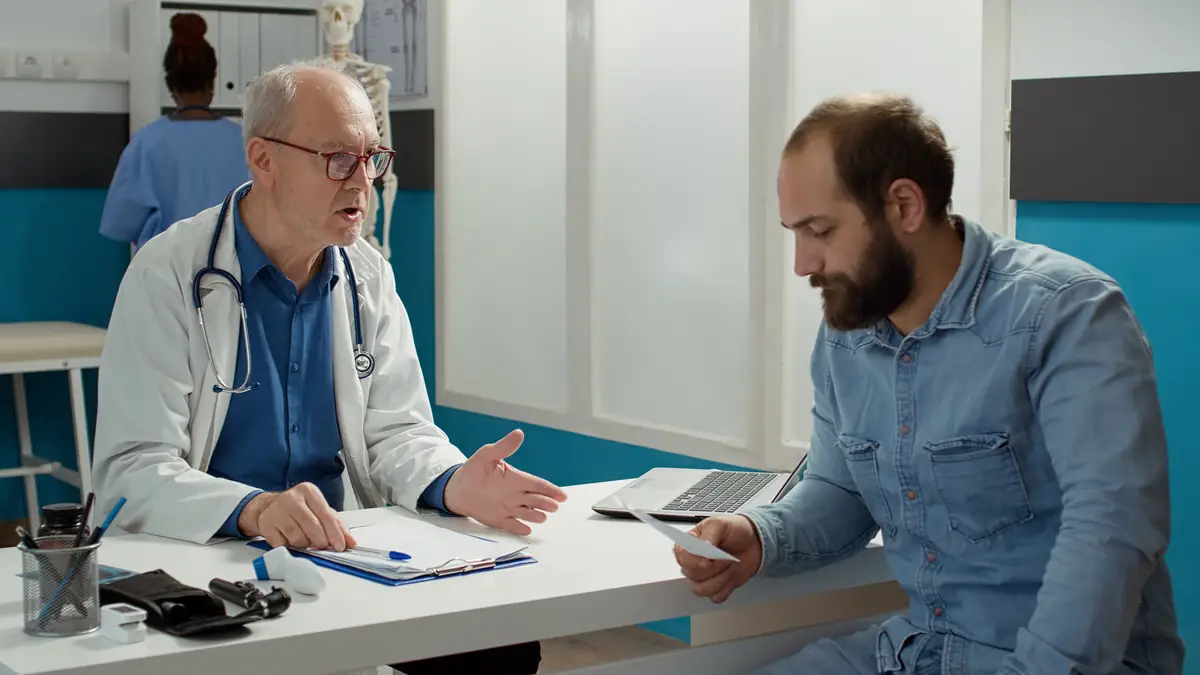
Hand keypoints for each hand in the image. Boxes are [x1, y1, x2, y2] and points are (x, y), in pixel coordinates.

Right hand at [238, 483, 358, 550]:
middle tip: (322, 545)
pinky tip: (289, 539)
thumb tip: (350, 542)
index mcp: (308, 491)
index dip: (335, 534)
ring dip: (305, 544)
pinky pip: (283, 545)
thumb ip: (336, 525)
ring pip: (298, 538)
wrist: (267, 507)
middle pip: (313, 527)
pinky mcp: (266, 525)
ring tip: (304, 538)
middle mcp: (292, 498)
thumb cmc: (298, 509)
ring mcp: (277, 511)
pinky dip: (290, 547)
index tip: (340, 546)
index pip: (326, 515)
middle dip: (321, 542)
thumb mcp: (318, 510)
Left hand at [444, 429, 568, 535]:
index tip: (562, 495)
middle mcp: (516, 494)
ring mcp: (508, 508)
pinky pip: (512, 525)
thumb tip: (518, 433)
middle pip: (536, 500)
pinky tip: (526, 530)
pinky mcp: (499, 519)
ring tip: (542, 517)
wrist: (458, 488)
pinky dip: (519, 528)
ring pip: (527, 513)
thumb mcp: (487, 455)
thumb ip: (504, 447)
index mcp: (516, 479)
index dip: (551, 490)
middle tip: (554, 506)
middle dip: (546, 503)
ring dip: (535, 515)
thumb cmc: (474, 469)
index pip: (537, 484)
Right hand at [675, 515, 762, 603]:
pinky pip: (715, 597)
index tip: (707, 560)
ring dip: (720, 579)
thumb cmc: (734, 530)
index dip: (693, 561)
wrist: (753, 542)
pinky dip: (726, 588)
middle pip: (692, 575)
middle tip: (726, 557)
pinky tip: (731, 575)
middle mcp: (693, 562)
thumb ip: (708, 535)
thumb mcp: (720, 524)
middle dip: (713, 568)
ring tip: (729, 565)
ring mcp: (703, 577)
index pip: (681, 557)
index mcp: (689, 545)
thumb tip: (703, 547)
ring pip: (702, 589)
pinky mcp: (716, 587)